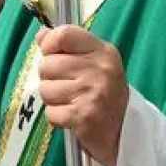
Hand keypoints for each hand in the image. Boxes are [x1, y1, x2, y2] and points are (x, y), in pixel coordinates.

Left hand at [36, 26, 128, 165]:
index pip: (63, 35)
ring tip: (71, 101)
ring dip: (53, 99)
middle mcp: (100, 70)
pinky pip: (50, 112)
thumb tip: (41, 34)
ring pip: (45, 89)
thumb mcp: (92, 61)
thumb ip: (66, 46)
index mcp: (102, 51)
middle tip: (68, 86)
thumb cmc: (102, 92)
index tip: (54, 55)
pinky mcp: (84, 116)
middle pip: (47, 64)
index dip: (49, 45)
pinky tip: (72, 115)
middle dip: (50, 78)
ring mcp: (92, 93)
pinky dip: (57, 117)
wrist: (123, 130)